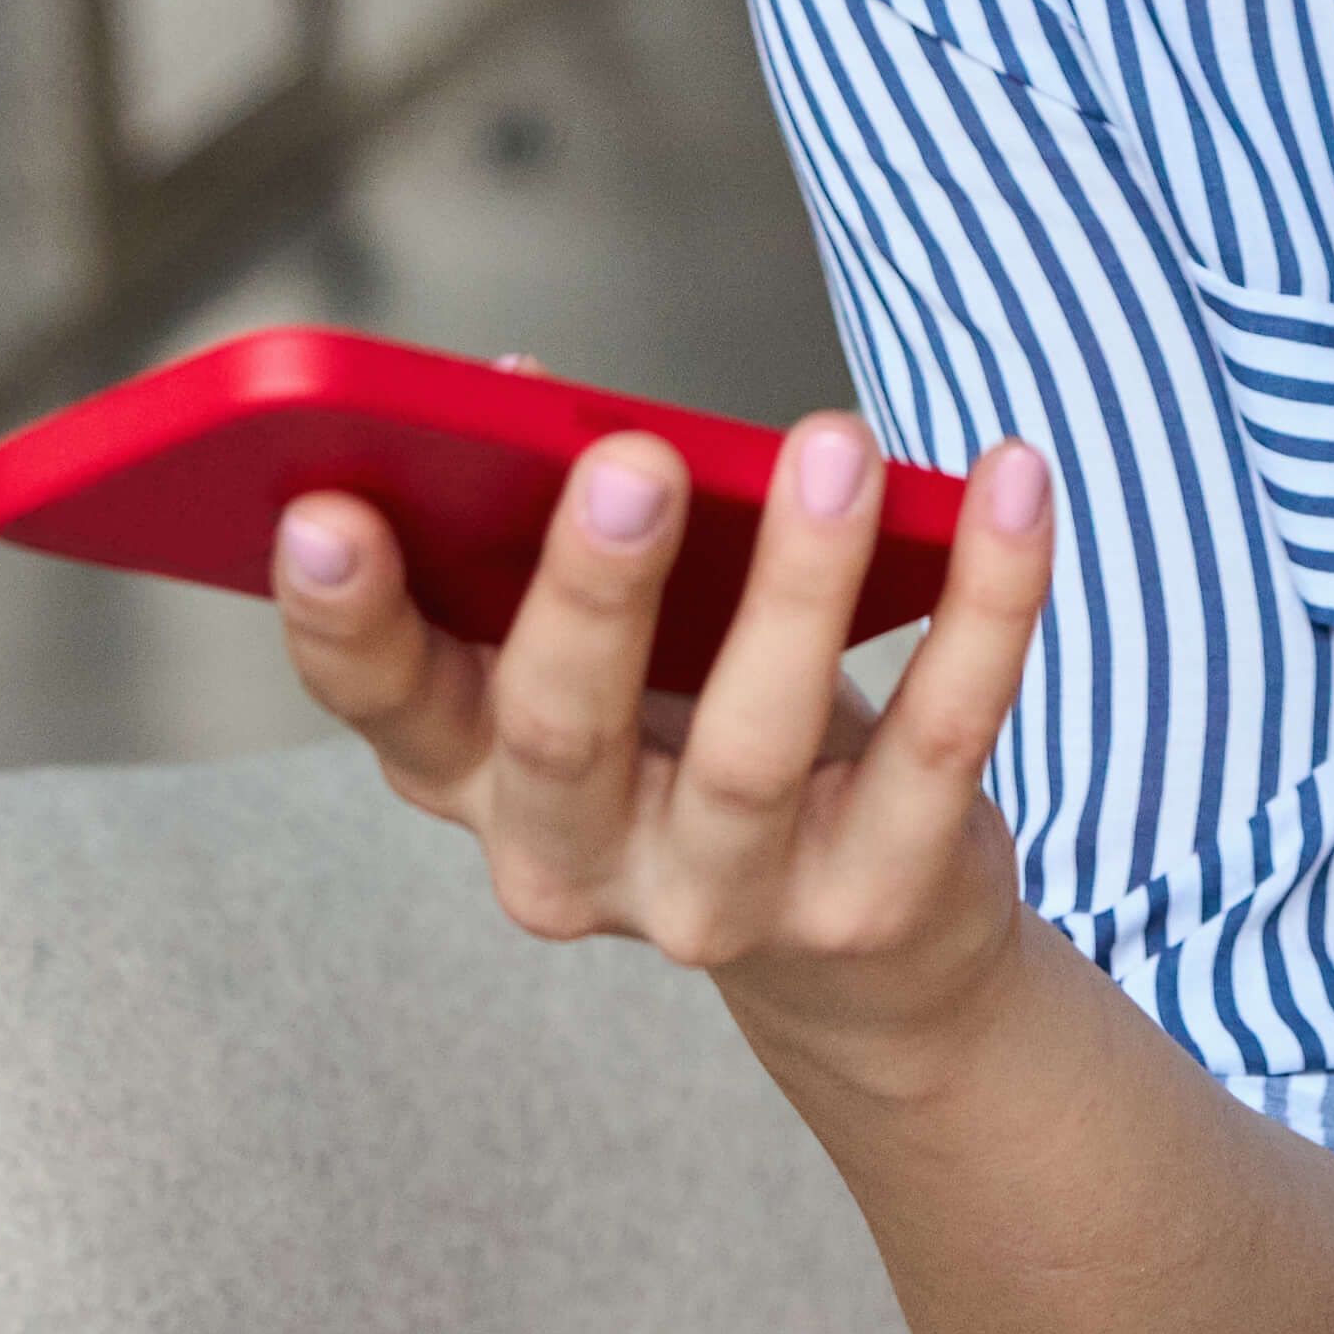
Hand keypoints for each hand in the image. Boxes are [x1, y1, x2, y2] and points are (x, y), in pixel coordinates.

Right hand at [273, 411, 1061, 1087]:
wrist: (866, 952)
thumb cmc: (704, 740)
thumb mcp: (613, 651)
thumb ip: (554, 525)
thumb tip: (519, 382)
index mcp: (476, 774)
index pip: (385, 702)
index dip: (344, 615)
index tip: (323, 507)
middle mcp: (574, 859)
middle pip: (561, 729)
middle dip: (591, 589)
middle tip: (633, 459)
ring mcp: (723, 900)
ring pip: (750, 748)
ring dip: (799, 580)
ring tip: (837, 444)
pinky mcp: (876, 899)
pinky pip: (938, 742)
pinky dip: (986, 603)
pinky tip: (1010, 486)